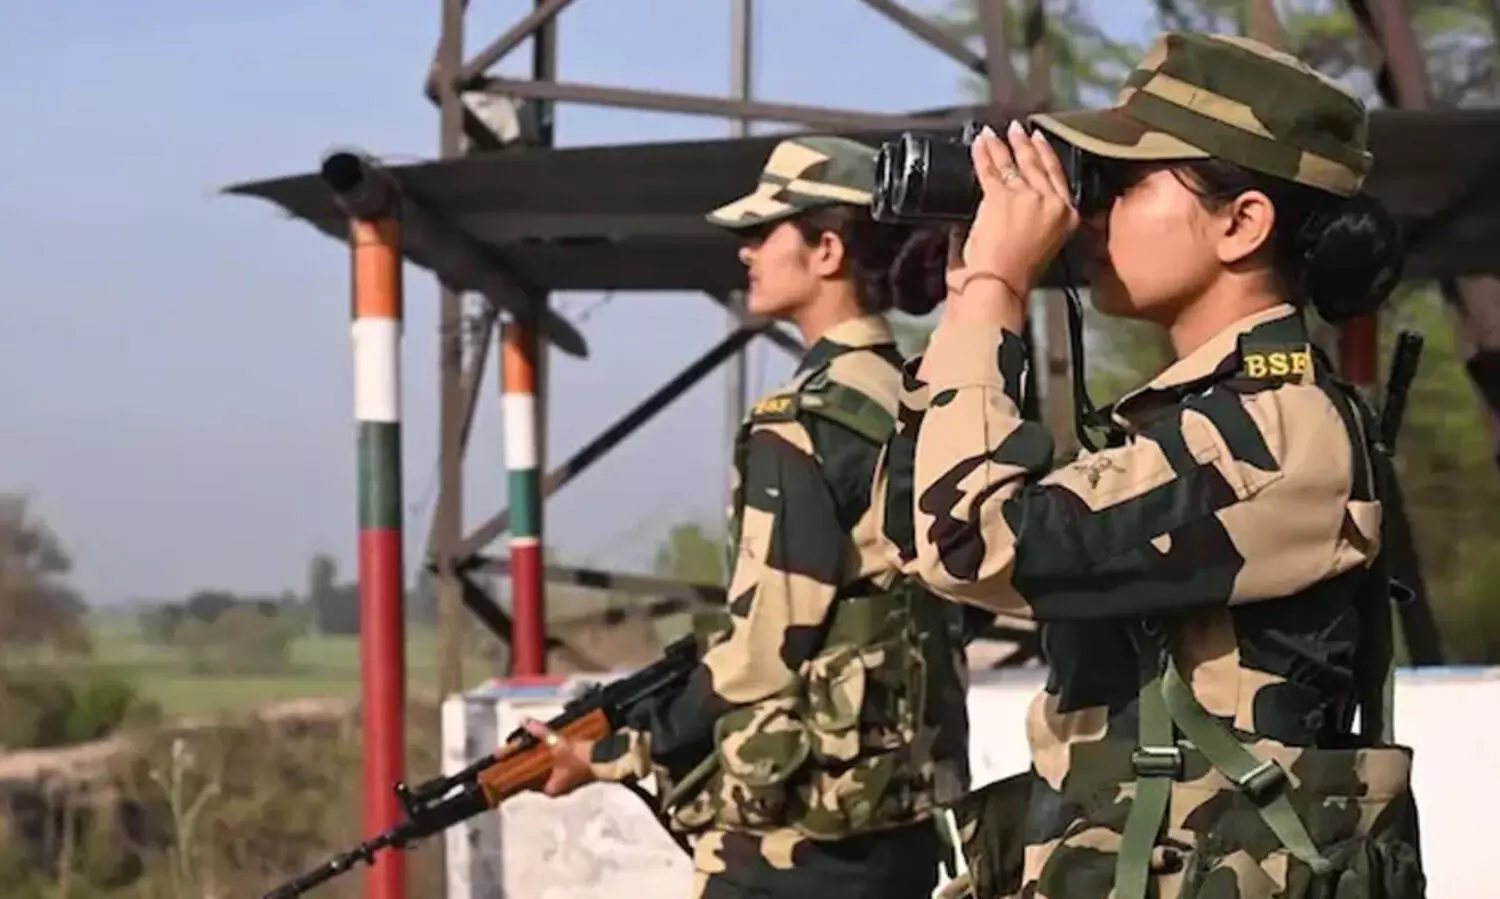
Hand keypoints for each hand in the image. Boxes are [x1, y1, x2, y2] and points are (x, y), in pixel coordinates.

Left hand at [521, 718, 597, 796]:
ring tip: (538, 748)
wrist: (607, 759)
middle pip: (540, 777)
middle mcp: (559, 789)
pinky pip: (562, 768)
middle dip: (533, 764)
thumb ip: (541, 732)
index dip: (520, 772)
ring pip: (552, 772)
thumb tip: (525, 721)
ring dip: (546, 761)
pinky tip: (556, 748)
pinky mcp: (579, 774)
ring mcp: (570, 783)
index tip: (514, 762)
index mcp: (550, 789)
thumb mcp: (557, 744)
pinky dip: (557, 760)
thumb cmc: (580, 759)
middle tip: (525, 752)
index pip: (528, 784)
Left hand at [952, 121, 1079, 310]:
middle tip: (1017, 129)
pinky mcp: (1000, 196)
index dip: (1046, 155)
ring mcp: (1026, 197)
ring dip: (1001, 145)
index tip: (1039, 140)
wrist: (999, 284)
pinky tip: (979, 144)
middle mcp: (1052, 203)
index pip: (1058, 176)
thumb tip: (1022, 201)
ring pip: (1012, 163)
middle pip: (1036, 165)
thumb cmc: (1016, 275)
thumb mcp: (1044, 243)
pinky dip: (982, 154)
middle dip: (1024, 144)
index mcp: (1067, 216)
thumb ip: (1040, 219)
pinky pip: (989, 169)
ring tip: (994, 133)